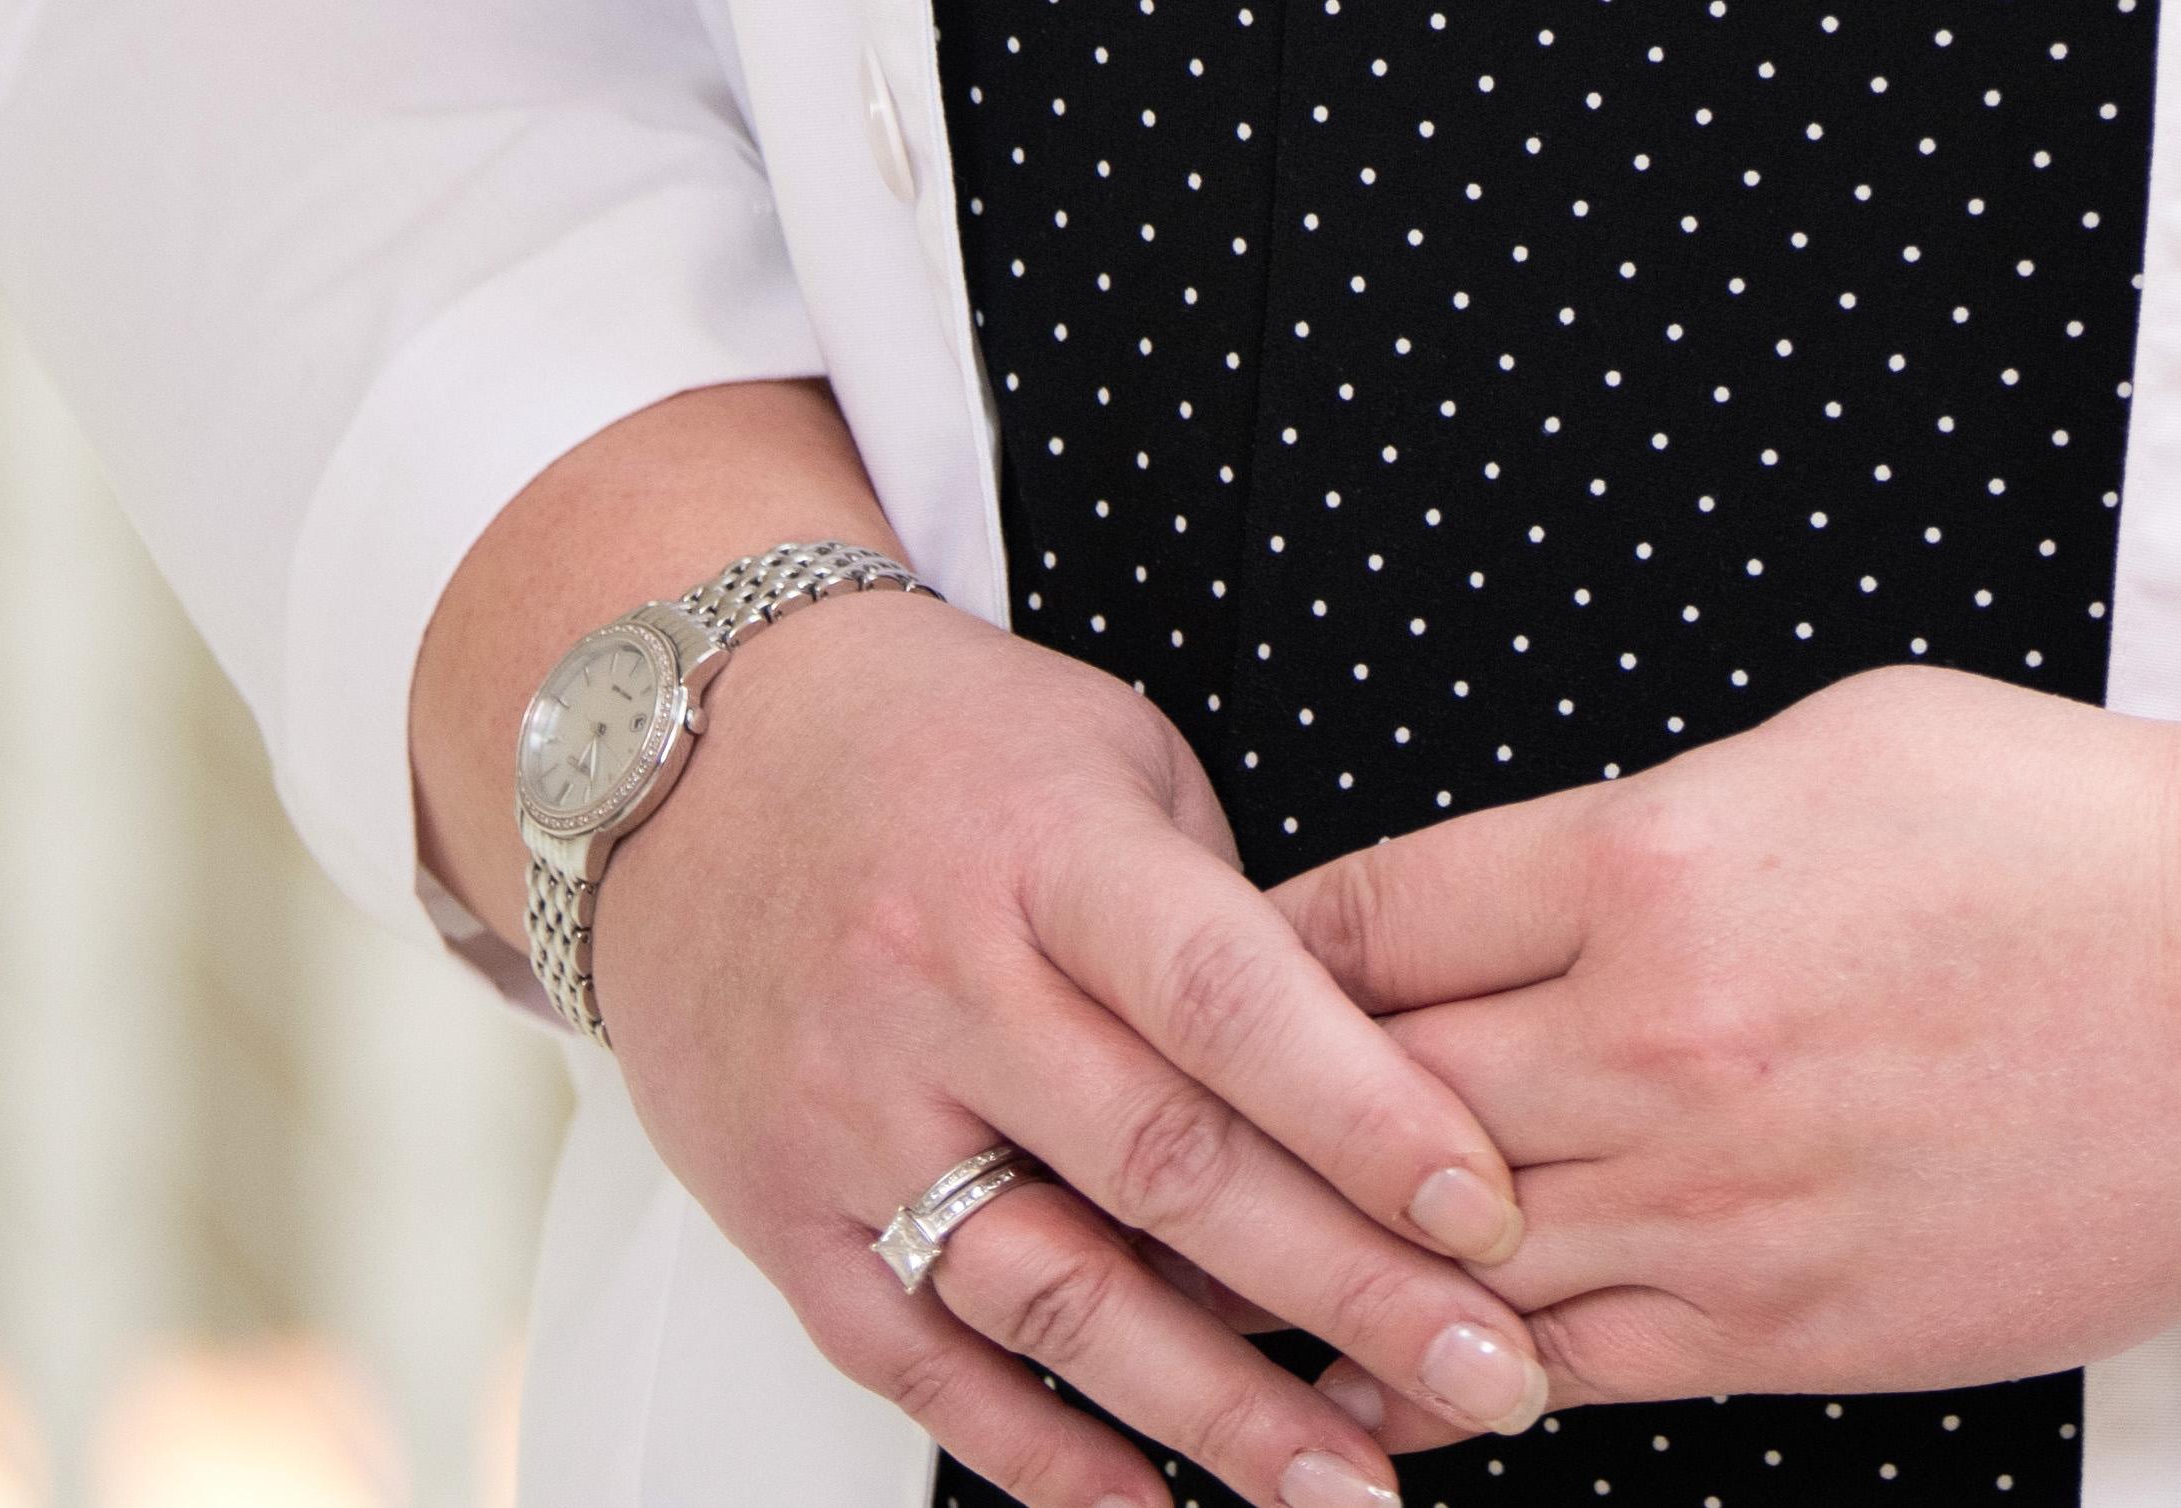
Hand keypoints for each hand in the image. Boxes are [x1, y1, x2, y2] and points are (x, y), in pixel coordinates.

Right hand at [407, 387, 1549, 1507]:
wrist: (691, 760)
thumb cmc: (942, 746)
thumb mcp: (1111, 759)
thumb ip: (1223, 911)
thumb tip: (1361, 1068)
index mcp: (1052, 855)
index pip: (1229, 996)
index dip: (1365, 1112)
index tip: (1488, 1208)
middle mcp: (944, 990)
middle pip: (1165, 1170)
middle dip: (1346, 1290)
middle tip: (1488, 1373)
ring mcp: (852, 1116)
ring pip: (1054, 1294)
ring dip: (1214, 1411)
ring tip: (1352, 1488)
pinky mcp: (786, 1218)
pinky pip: (921, 1364)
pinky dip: (1039, 1456)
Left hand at [1274, 627, 2180, 1412]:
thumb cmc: (2075, 839)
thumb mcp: (1842, 744)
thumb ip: (1664, 820)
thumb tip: (1556, 879)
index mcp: (1660, 866)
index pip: (1379, 913)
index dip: (1264, 945)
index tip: (1200, 962)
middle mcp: (1660, 1044)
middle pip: (1375, 1092)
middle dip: (1257, 1109)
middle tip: (1157, 1128)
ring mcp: (1717, 1207)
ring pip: (1442, 1260)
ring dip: (1326, 1266)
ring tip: (1209, 1282)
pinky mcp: (1784, 1328)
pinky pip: (1562, 1375)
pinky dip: (1452, 1381)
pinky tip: (1375, 1383)